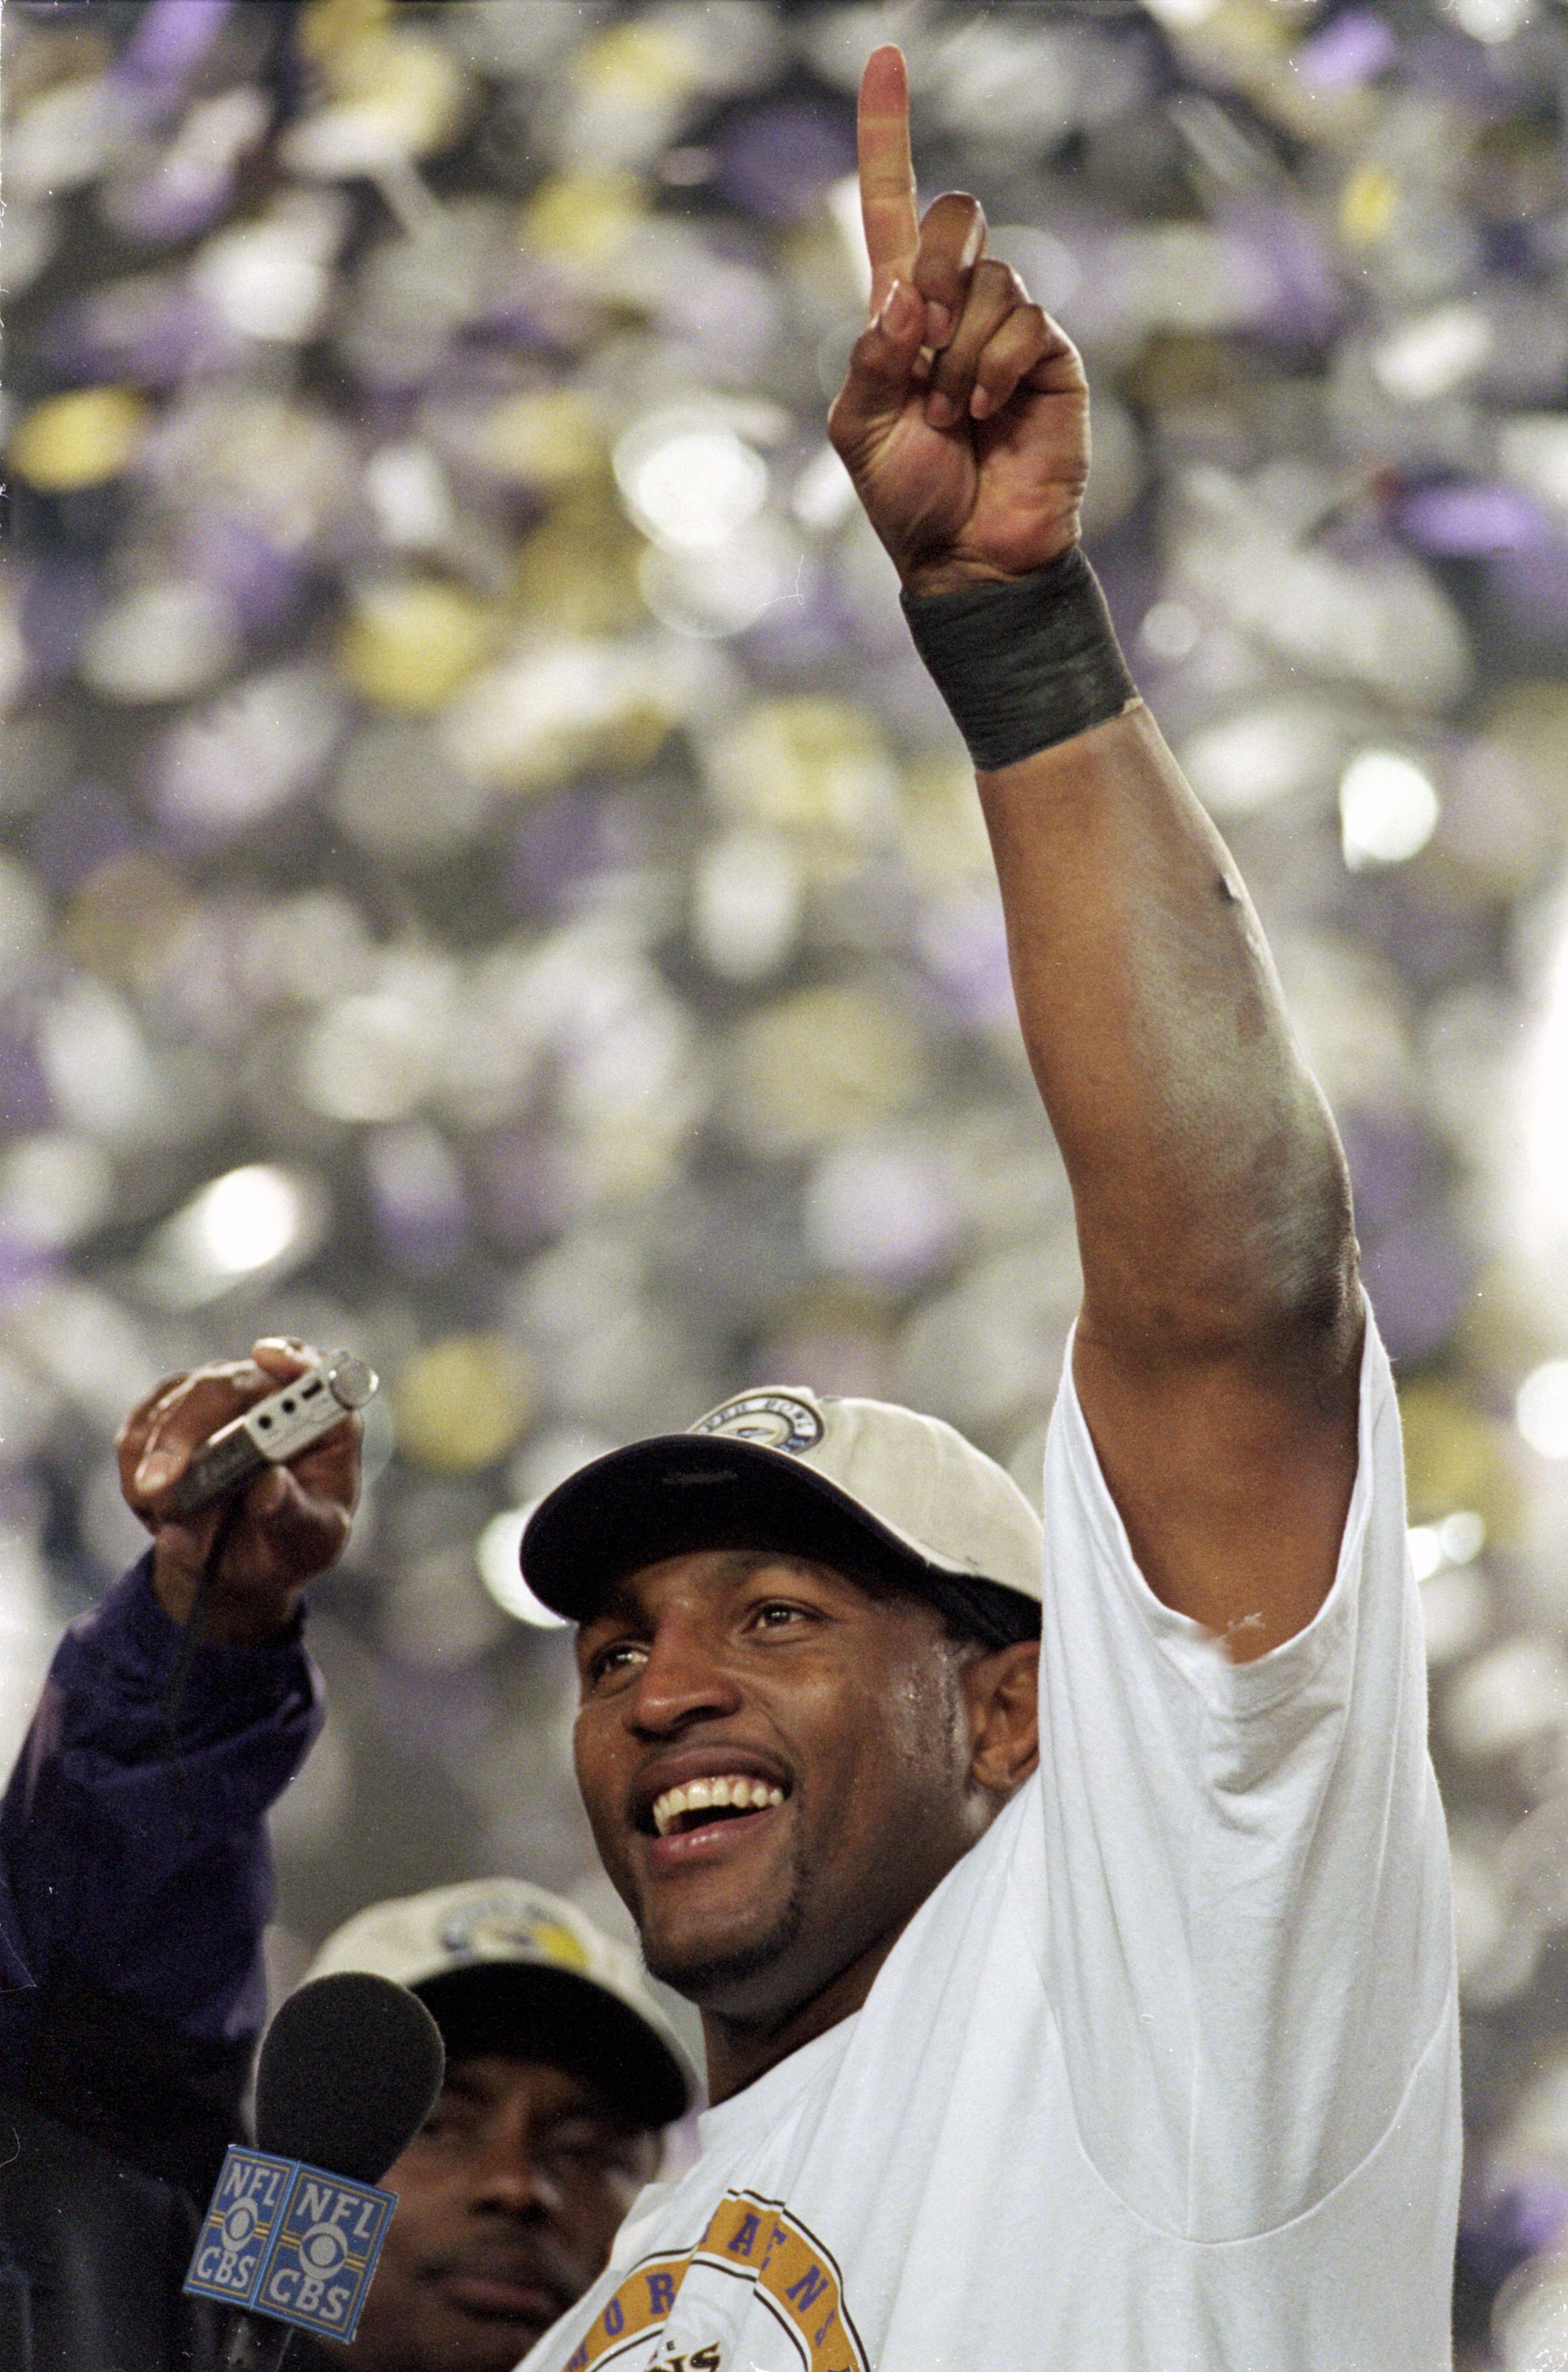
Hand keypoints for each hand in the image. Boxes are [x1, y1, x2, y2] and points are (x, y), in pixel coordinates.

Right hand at [117, 1339, 359, 1645]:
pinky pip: (138, 1431)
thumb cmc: (293, 1538)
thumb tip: (268, 1488)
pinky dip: (137, 1476)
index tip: (266, 1357)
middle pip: (223, 1387)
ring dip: (158, 1470)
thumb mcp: (310, 1538)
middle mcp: (272, 1392)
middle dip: (184, 1434)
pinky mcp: (172, 1408)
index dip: (292, 1360)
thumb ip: (293, 1513)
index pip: (316, 1372)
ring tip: (174, 1522)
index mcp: (325, 1420)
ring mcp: (219, 1394)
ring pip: (170, 1408)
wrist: (247, 1557)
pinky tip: (160, 1509)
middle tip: (158, 1486)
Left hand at [827, 45, 1089, 596]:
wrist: (969, 557)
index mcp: (899, 316)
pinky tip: (983, 411)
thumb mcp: (859, 429)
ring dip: (955, 354)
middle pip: (951, 219)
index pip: (890, 210)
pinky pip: (1023, 319)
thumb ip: (868, 356)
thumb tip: (901, 298)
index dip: (886, 137)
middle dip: (929, 274)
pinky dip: (992, 366)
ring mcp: (1008, 329)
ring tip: (951, 417)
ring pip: (986, 279)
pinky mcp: (1049, 356)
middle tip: (916, 347)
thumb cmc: (911, 501)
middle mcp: (956, 308)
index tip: (886, 60)